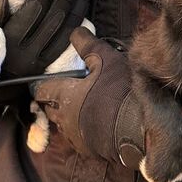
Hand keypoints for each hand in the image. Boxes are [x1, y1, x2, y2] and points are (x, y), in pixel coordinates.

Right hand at [0, 0, 89, 78]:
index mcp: (10, 41)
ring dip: (75, 12)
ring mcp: (40, 63)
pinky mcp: (49, 69)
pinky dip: (75, 28)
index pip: (33, 11)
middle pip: (53, 20)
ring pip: (64, 33)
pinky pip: (66, 46)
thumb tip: (2, 0)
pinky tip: (80, 15)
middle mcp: (27, 53)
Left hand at [34, 27, 144, 166]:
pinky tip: (94, 123)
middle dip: (53, 101)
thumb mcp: (106, 60)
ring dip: (68, 116)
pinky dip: (82, 129)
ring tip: (80, 107)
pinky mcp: (91, 150)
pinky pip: (79, 138)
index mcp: (64, 96)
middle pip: (50, 110)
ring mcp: (77, 137)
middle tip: (61, 92)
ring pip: (64, 125)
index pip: (41, 90)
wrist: (142, 128)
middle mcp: (65, 119)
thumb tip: (75, 31)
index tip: (40, 82)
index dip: (39, 85)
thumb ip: (87, 45)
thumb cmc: (121, 90)